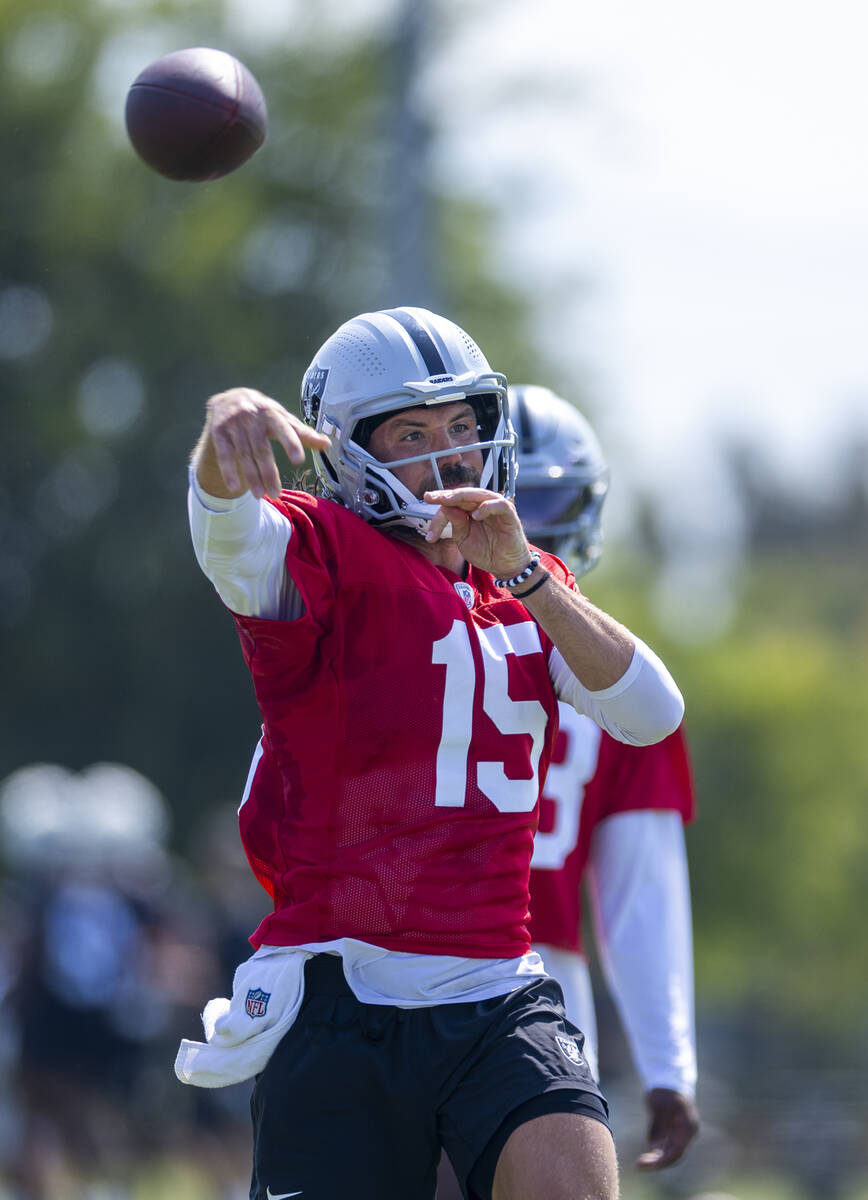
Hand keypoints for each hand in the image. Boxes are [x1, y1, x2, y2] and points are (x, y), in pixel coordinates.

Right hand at [202, 387, 330, 498]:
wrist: (230, 398)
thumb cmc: (264, 413)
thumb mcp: (282, 418)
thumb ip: (302, 433)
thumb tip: (327, 444)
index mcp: (271, 412)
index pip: (283, 429)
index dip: (291, 443)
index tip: (299, 460)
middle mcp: (252, 416)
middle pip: (261, 449)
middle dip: (269, 473)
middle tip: (276, 494)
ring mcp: (234, 424)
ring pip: (244, 454)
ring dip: (252, 477)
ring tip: (260, 496)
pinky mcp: (219, 432)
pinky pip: (224, 454)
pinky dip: (229, 471)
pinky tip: (235, 487)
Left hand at [423, 487, 530, 577]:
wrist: (504, 566)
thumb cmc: (485, 552)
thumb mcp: (464, 539)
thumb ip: (456, 524)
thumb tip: (445, 507)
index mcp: (469, 510)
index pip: (452, 504)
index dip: (438, 512)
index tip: (429, 528)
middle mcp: (482, 505)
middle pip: (462, 495)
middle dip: (445, 496)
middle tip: (431, 498)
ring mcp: (495, 508)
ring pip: (478, 494)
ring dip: (462, 496)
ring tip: (447, 500)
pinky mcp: (509, 514)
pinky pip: (498, 504)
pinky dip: (486, 507)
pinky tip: (475, 515)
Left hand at [635, 1088, 698, 1170]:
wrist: (667, 1079)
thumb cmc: (664, 1091)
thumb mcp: (659, 1106)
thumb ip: (657, 1125)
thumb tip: (653, 1146)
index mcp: (687, 1128)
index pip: (676, 1152)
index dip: (662, 1161)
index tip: (647, 1165)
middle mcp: (686, 1134)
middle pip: (673, 1155)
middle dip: (657, 1162)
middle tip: (639, 1166)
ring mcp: (680, 1133)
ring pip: (669, 1152)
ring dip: (656, 1159)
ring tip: (641, 1164)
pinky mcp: (672, 1131)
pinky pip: (664, 1146)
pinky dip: (656, 1152)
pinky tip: (646, 1157)